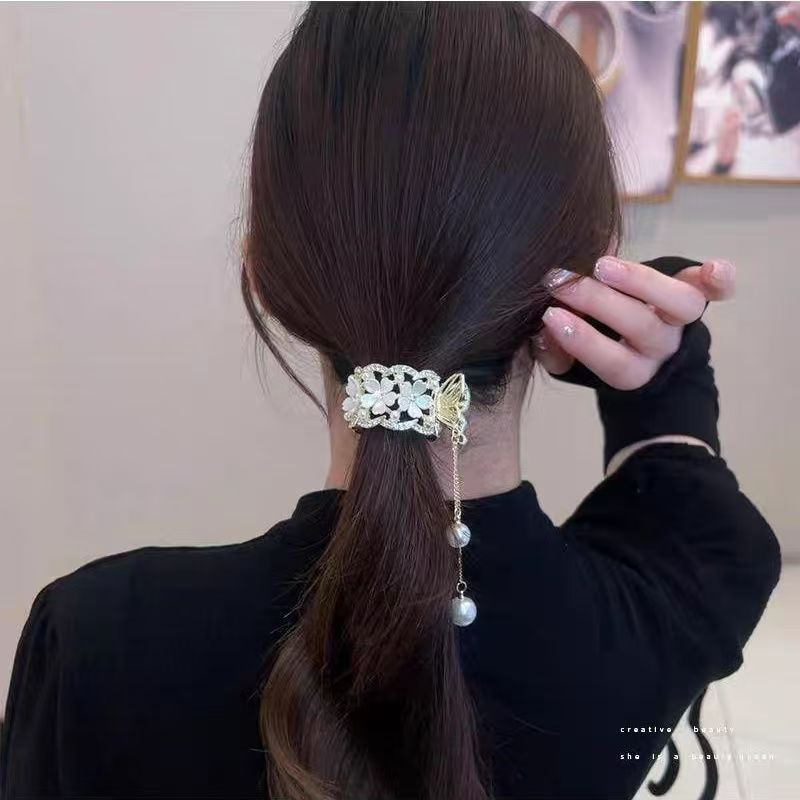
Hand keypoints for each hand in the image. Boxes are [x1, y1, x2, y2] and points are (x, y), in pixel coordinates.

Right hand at [536, 257, 735, 389]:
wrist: (632, 337)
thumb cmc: (593, 341)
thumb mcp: (569, 357)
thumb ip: (554, 351)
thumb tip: (542, 333)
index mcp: (631, 369)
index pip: (614, 363)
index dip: (585, 342)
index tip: (552, 316)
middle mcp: (661, 347)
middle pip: (641, 327)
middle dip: (598, 302)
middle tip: (560, 281)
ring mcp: (682, 321)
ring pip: (679, 305)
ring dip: (640, 282)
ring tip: (601, 265)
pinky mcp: (698, 295)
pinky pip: (718, 290)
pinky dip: (719, 280)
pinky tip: (714, 268)